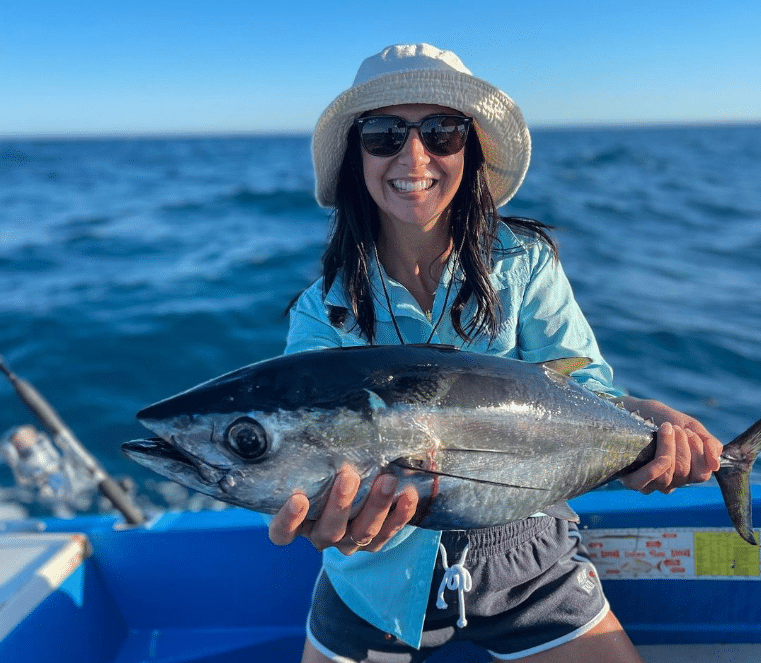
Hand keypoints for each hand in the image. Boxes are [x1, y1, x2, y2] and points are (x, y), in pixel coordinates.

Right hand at [267, 466, 418, 554]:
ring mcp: (348, 541)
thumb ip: (313, 453)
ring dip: (375, 506)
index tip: (298, 498)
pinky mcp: (374, 542)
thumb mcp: (314, 464)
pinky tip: (408, 494)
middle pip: (328, 530)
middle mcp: (321, 535)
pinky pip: (388, 533)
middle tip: (348, 477)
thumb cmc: (324, 470)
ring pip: (362, 533)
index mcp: (298, 522)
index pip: (282, 532)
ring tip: (387, 480)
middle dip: (340, 504)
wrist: (354, 490)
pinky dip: (400, 515)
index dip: (288, 520)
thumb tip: (322, 420)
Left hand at [617, 397, 722, 493]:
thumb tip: (716, 464)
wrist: (628, 407)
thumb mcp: (687, 425)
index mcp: (682, 472)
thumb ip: (706, 443)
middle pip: (686, 476)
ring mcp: (647, 482)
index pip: (701, 475)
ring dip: (672, 449)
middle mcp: (665, 482)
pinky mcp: (629, 477)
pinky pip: (646, 479)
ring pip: (668, 477)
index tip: (690, 433)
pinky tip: (661, 438)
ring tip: (668, 429)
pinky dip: (659, 458)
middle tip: (678, 429)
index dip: (701, 454)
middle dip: (686, 447)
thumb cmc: (657, 417)